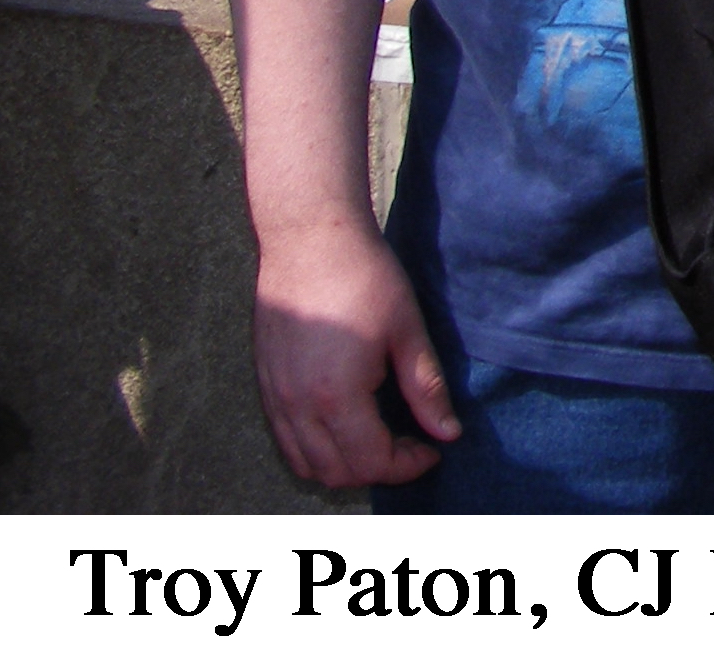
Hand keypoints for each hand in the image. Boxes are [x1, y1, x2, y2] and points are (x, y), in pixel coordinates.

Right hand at [249, 221, 460, 488]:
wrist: (309, 239)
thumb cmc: (363, 277)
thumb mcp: (406, 330)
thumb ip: (426, 388)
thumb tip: (449, 433)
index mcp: (337, 397)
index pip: (371, 463)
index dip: (407, 465)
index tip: (432, 449)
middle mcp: (298, 407)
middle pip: (337, 473)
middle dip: (379, 470)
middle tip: (410, 444)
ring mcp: (275, 398)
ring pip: (307, 465)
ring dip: (345, 465)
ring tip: (379, 438)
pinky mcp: (264, 385)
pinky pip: (287, 441)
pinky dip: (316, 450)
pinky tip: (344, 423)